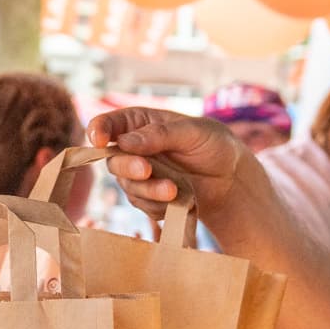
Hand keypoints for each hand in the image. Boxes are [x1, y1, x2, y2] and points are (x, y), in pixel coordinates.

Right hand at [87, 108, 243, 216]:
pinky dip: (160, 204)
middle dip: (128, 167)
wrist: (231, 179)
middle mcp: (133, 149)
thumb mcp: (193, 132)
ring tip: (174, 190)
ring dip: (149, 190)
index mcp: (139, 123)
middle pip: (113, 161)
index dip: (98, 131)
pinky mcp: (148, 199)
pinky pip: (143, 205)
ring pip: (128, 187)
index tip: (100, 141)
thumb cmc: (214, 145)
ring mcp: (139, 175)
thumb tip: (125, 142)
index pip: (108, 124)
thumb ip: (160, 135)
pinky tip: (181, 199)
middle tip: (146, 171)